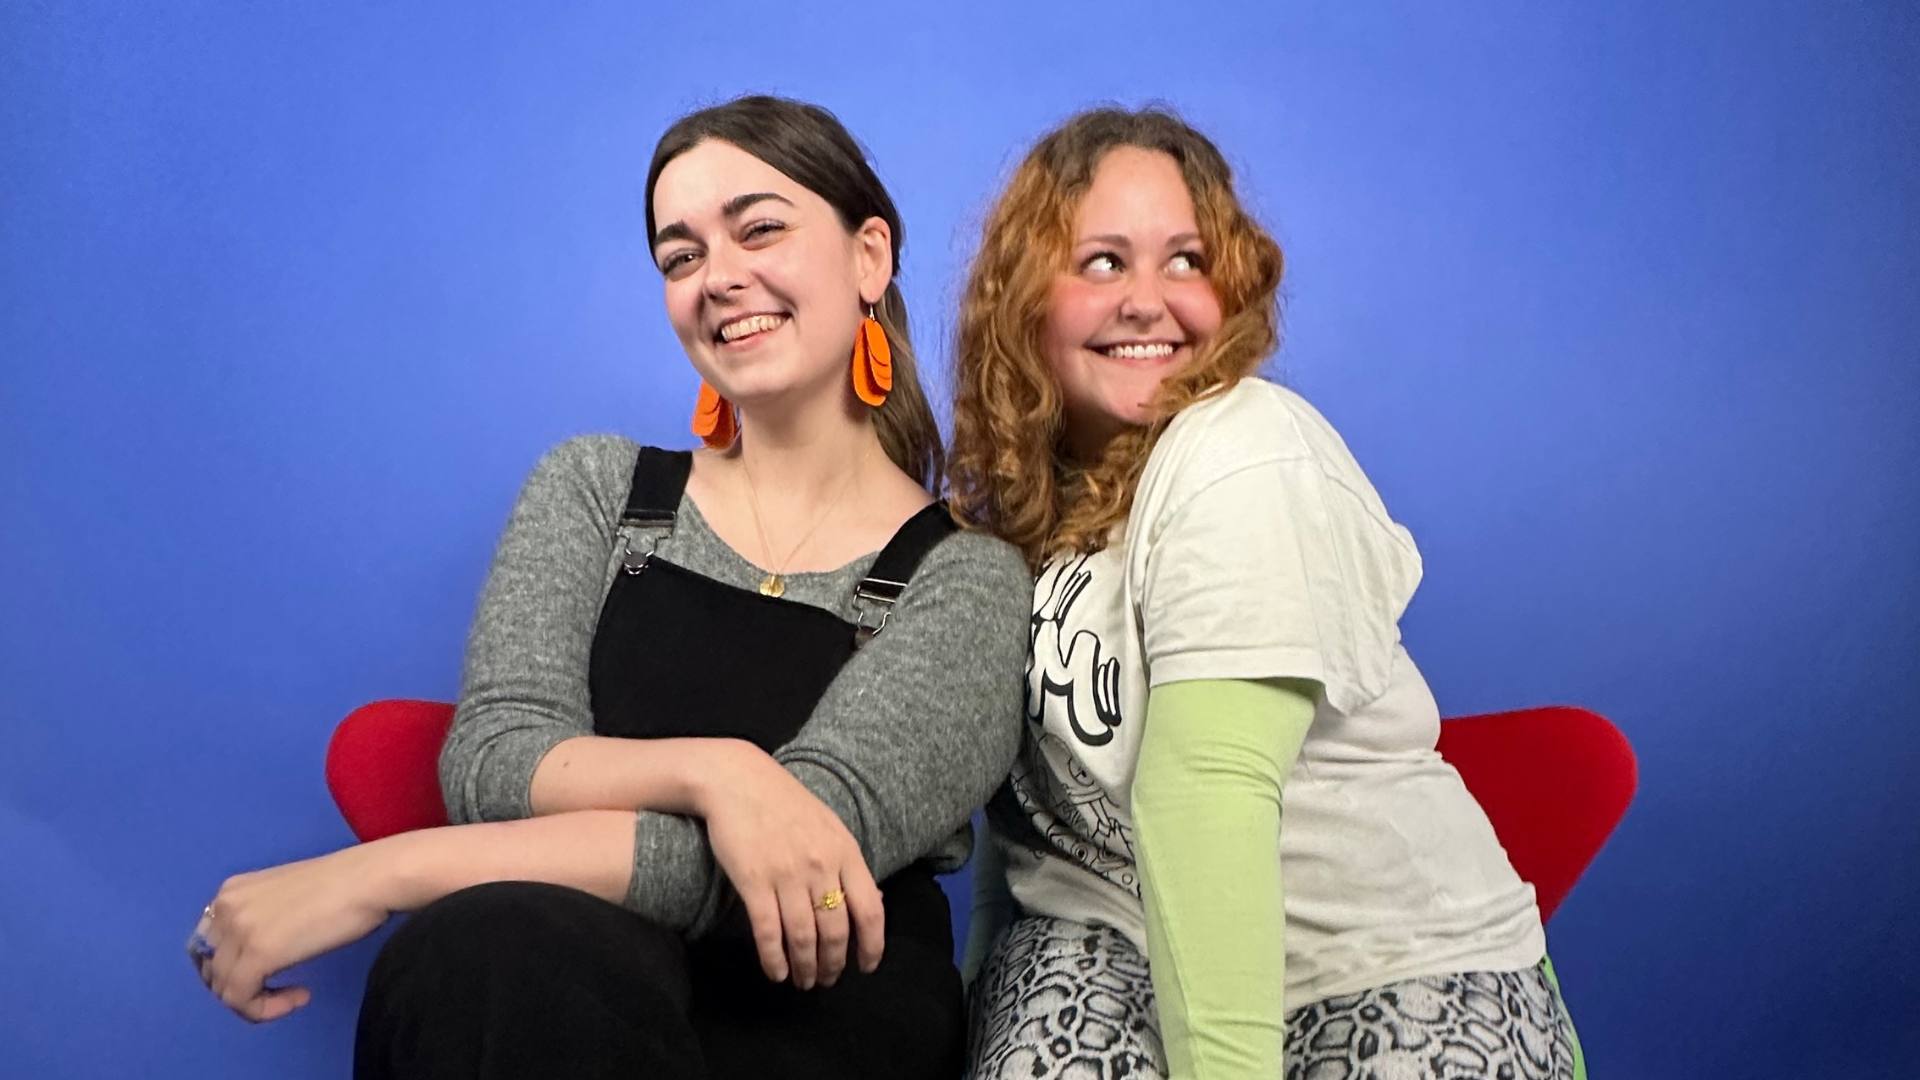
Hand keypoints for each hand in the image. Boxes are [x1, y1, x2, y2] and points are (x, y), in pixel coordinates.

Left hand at [189, 844, 393, 1021]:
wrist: (370, 880)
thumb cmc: (344, 886)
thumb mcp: (285, 899)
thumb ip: (260, 920)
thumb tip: (256, 953)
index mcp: (230, 892)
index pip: (206, 945)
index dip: (231, 969)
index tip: (265, 976)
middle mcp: (224, 908)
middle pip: (210, 969)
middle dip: (240, 988)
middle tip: (276, 991)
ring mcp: (238, 931)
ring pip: (223, 989)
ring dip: (257, 1002)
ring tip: (293, 997)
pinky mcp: (257, 954)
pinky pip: (241, 999)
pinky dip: (266, 1009)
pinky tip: (299, 997)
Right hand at [696, 742, 884, 989]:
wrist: (737, 780)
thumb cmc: (784, 803)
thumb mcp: (830, 826)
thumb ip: (849, 864)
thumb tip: (875, 901)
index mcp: (845, 851)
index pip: (870, 910)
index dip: (872, 946)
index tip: (867, 967)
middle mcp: (820, 866)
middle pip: (836, 930)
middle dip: (834, 964)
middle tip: (827, 980)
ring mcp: (787, 874)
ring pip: (803, 937)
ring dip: (805, 967)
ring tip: (804, 982)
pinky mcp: (754, 881)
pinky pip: (768, 932)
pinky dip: (774, 959)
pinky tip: (776, 973)